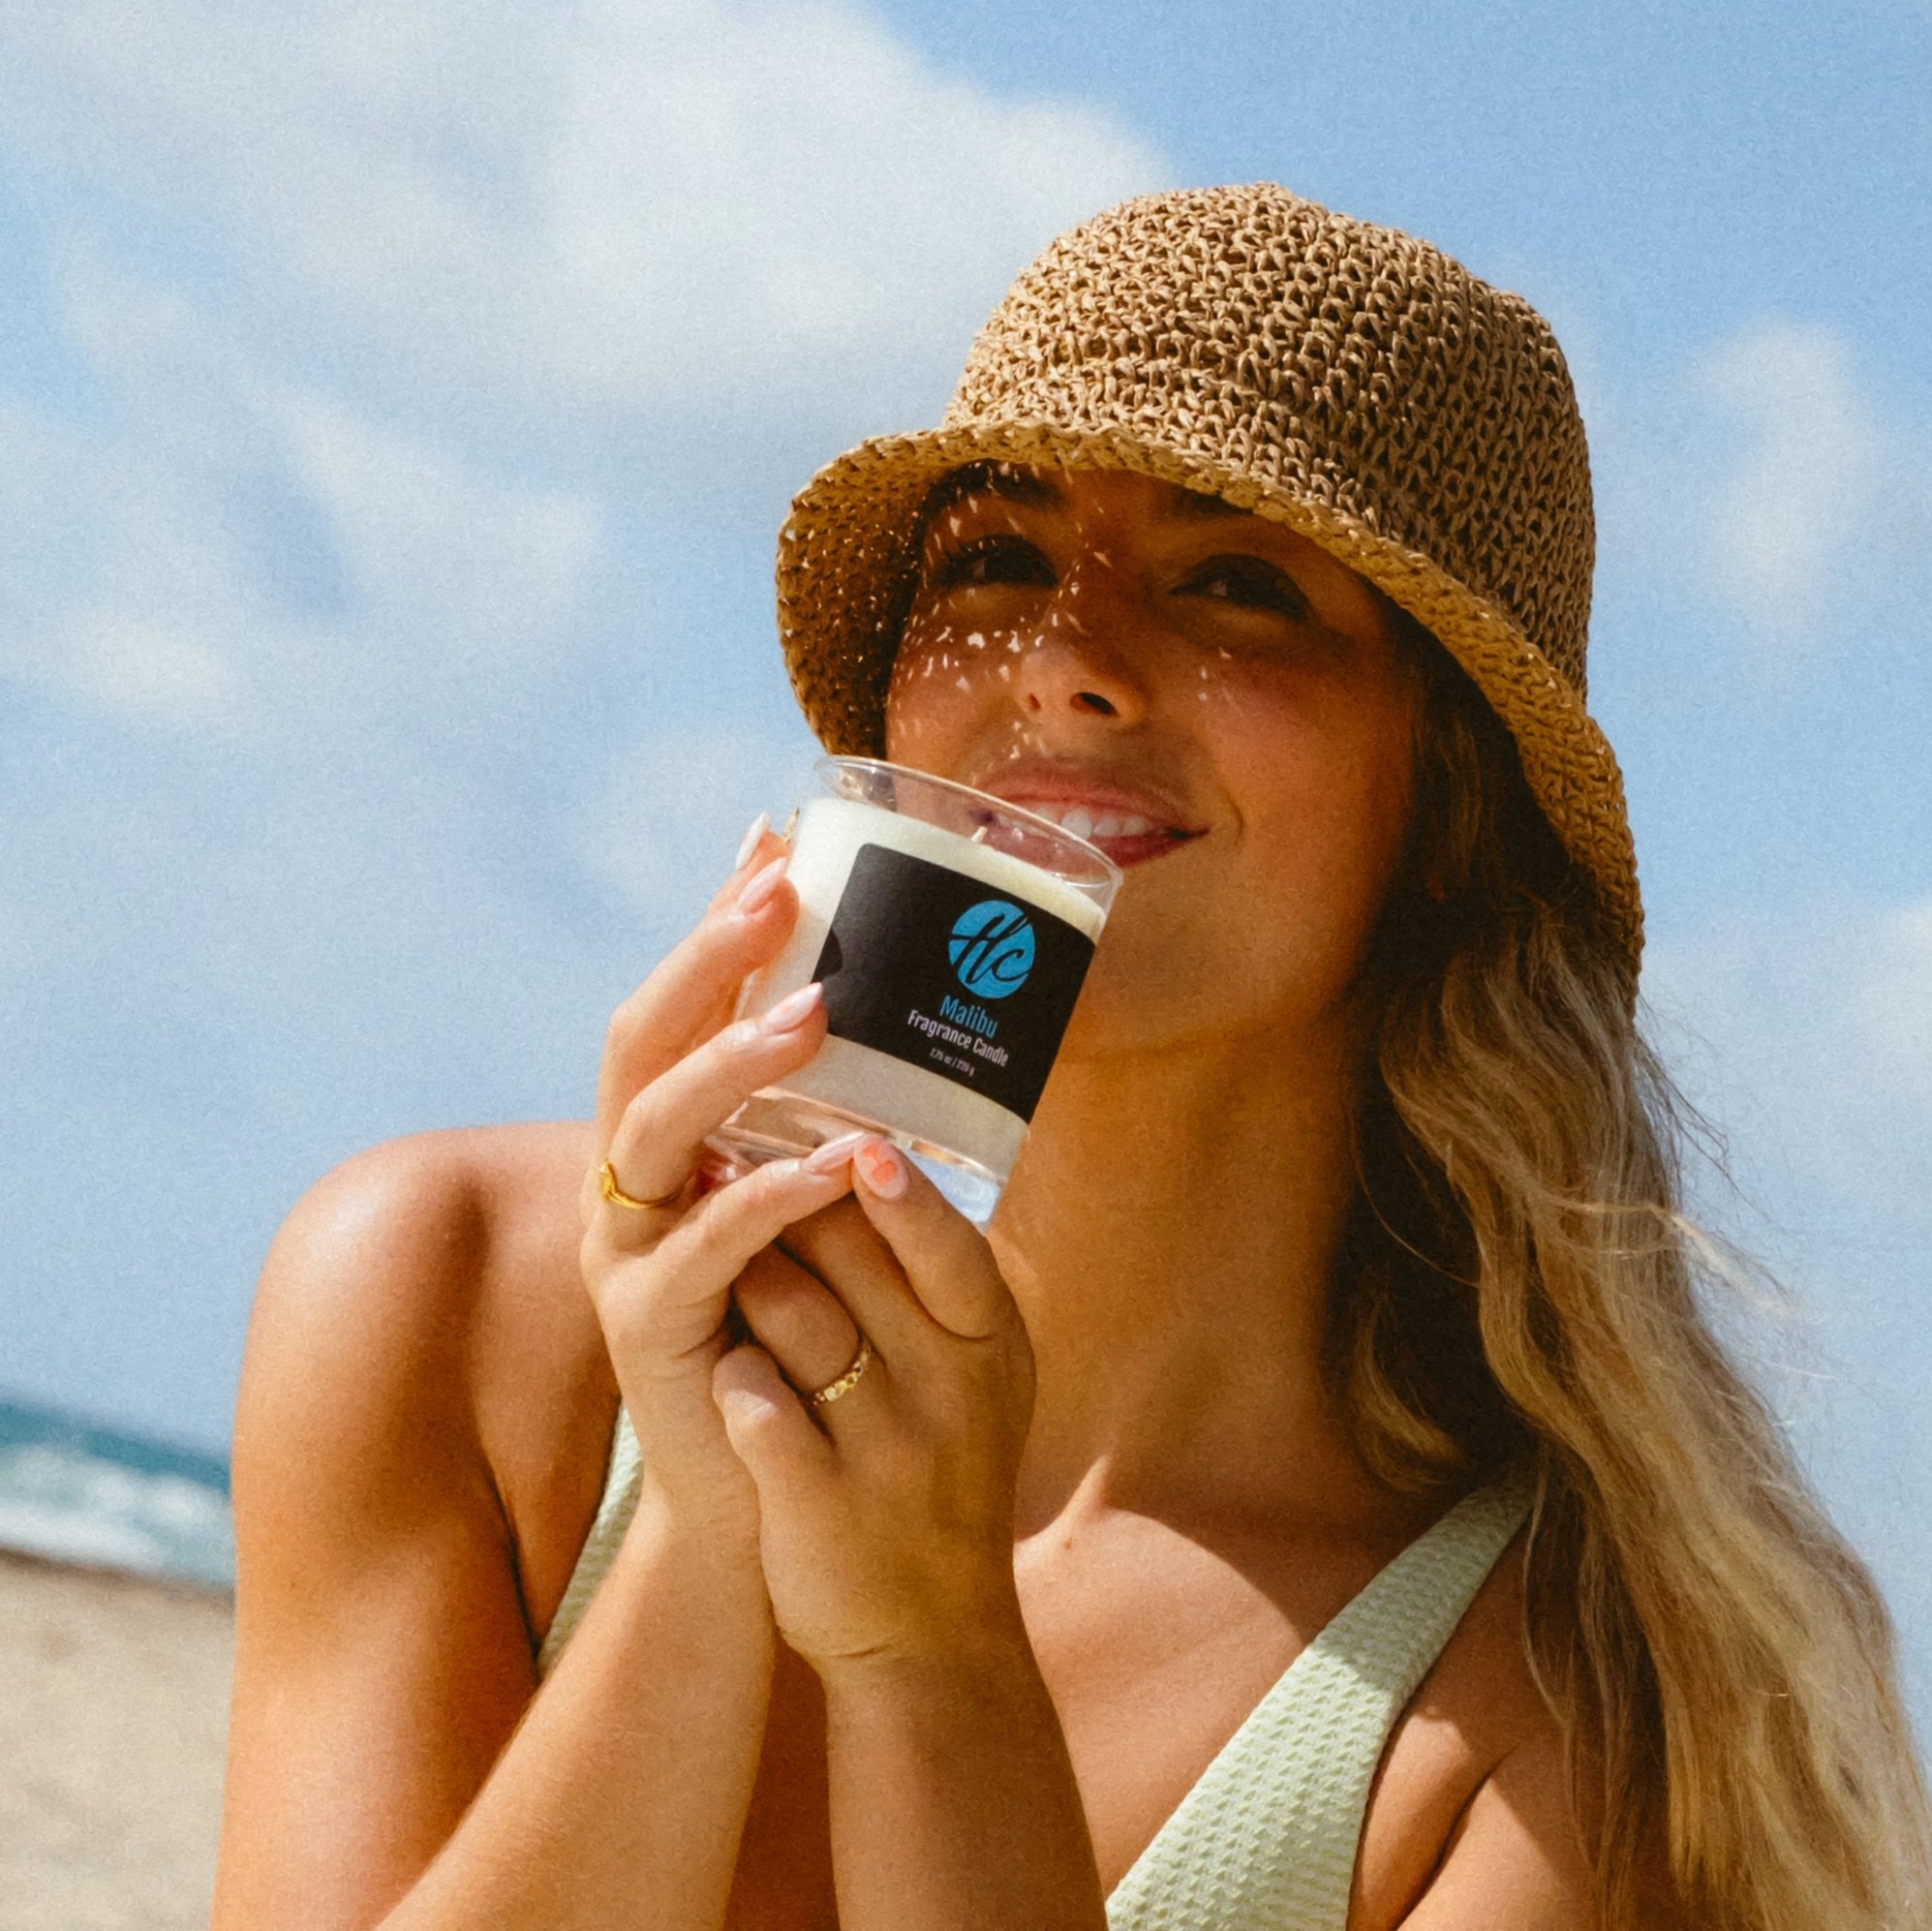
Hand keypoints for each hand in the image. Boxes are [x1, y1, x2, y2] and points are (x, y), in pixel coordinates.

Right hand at [579, 824, 857, 1541]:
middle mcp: (626, 1181)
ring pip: (655, 1129)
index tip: (772, 832)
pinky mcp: (647, 1329)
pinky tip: (826, 1161)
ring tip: (816, 1011)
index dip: (716, 920)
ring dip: (733, 1061)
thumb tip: (909, 1032)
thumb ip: (827, 1130)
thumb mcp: (811, 1218)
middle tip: (780, 886)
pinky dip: (763, 1198)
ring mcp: (624, 1251)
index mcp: (663, 1142)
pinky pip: (702, 1247)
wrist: (759, 1497)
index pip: (678, 1005)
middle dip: (708, 955)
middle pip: (641, 1039)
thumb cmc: (801, 1339)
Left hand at [708, 1140, 1036, 1675]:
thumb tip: (873, 1158)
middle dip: (789, 1214)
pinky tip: (725, 1374)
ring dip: (751, 1285)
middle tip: (739, 1175)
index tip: (862, 1145)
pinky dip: (734, 1378)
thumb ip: (941, 1281)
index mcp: (989, 1349)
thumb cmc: (945, 1480)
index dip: (902, 1196)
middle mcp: (945, 1391)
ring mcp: (882, 1449)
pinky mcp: (816, 1503)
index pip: (948, 1248)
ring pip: (793, 1320)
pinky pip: (753, 1404)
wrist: (931, 1640)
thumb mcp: (979, 1379)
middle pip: (851, 1264)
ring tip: (728, 1269)